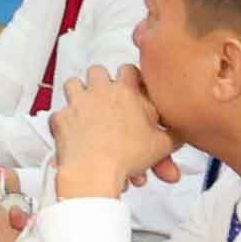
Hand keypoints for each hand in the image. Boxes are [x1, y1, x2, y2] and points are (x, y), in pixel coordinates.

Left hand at [54, 66, 175, 204]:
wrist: (95, 172)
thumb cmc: (127, 156)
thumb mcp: (162, 145)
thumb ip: (173, 135)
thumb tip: (182, 133)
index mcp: (126, 92)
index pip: (129, 69)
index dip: (130, 77)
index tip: (132, 86)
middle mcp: (99, 91)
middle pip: (97, 71)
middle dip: (101, 83)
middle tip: (107, 99)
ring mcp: (76, 103)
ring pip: (72, 84)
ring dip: (79, 94)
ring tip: (86, 109)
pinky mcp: (60, 119)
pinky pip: (58, 115)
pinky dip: (64, 123)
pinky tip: (73, 135)